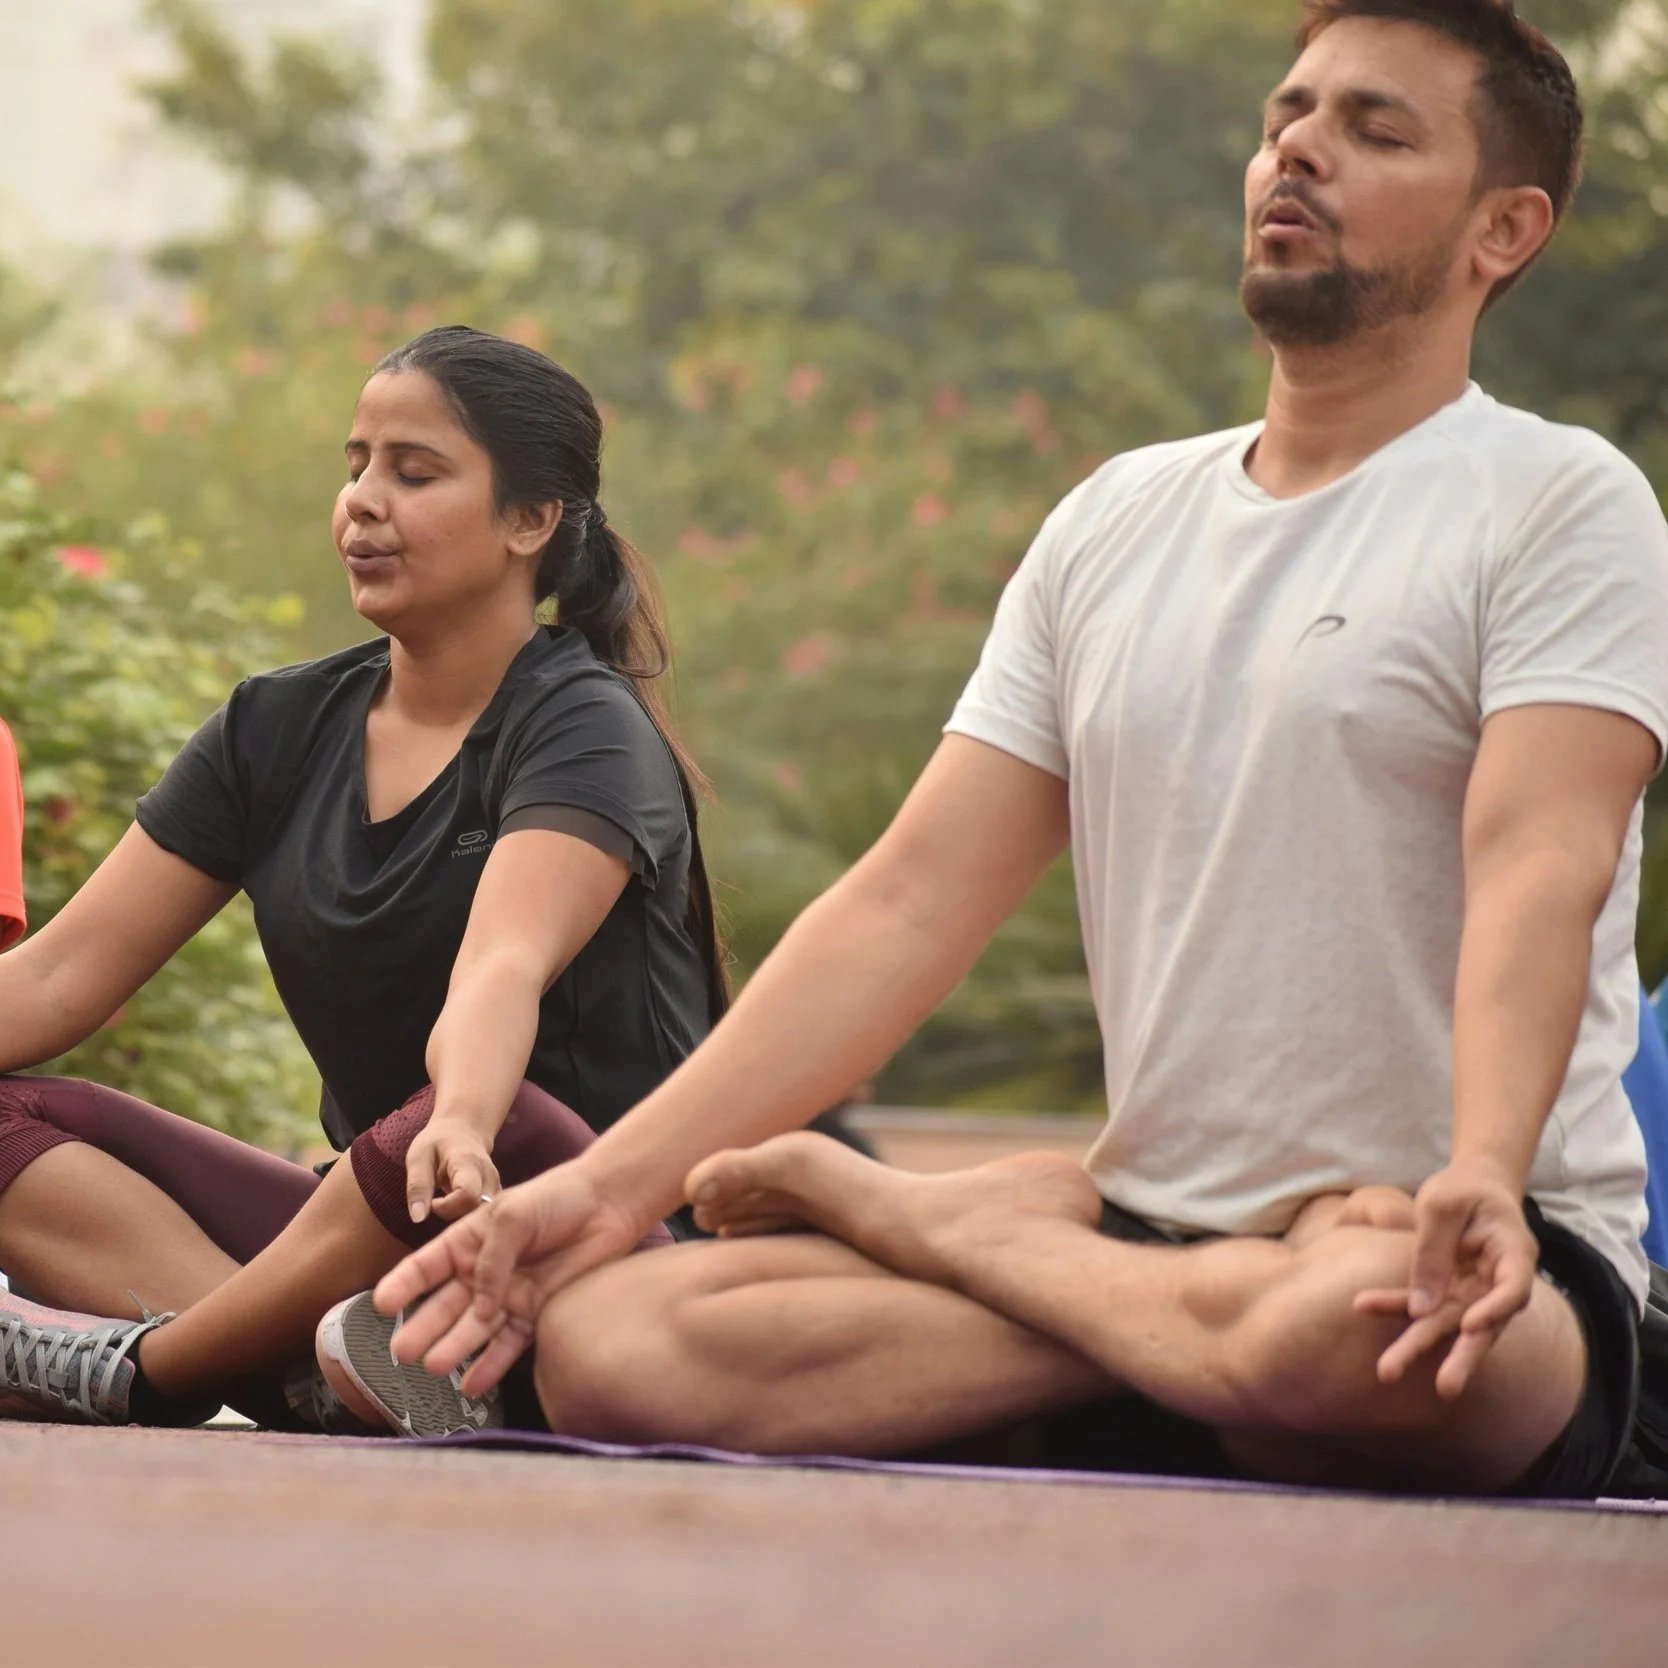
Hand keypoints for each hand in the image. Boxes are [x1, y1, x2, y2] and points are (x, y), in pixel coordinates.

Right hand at [374, 1161, 646, 1396]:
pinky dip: (493, 1365)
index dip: (403, 1285)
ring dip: (454, 1348)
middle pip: (445, 1305)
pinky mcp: (536, 1312)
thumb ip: (492, 1259)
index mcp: (468, 1241)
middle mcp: (482, 1273)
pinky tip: (473, 1385)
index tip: (380, 1306)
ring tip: (434, 1368)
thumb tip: (482, 1304)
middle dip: (423, 1328)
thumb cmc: (556, 1198)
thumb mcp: (513, 1214)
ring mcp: (508, 1295)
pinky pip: (510, 1343)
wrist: (607, 1205)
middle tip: (401, 1352)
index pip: (426, 1267)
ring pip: (474, 1329)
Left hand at [404, 1115, 501, 1225]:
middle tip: (438, 1205)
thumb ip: (417, 1186)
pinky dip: (471, 1216)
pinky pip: (485, 1213)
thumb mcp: (418, 1157)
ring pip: (482, 1214)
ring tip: (447, 1206)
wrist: (464, 1129)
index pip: (467, 1196)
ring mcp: (496, 1185)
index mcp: (469, 1163)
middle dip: (454, 1215)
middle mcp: (489, 1175)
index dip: (447, 1207)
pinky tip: (458, 1208)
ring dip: (463, 1217)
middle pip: (477, 1209)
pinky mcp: (497, 1194)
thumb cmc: (437, 1143)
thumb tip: (418, 1219)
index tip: (432, 1202)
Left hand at [1353, 1160, 1538, 1399]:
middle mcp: (1499, 1282)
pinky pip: (1421, 1303)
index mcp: (1513, 1253)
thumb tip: (1418, 1308)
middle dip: (1461, 1357)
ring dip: (1417, 1345)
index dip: (1495, 1309)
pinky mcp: (1450, 1292)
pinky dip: (1393, 1305)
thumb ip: (1432, 1251)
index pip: (1513, 1288)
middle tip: (1445, 1389)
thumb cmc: (1464, 1189)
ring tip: (1387, 1371)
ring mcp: (1476, 1292)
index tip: (1472, 1325)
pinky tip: (1362, 1305)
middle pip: (1482, 1324)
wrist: (1474, 1185)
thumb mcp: (1442, 1205)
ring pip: (1448, 1325)